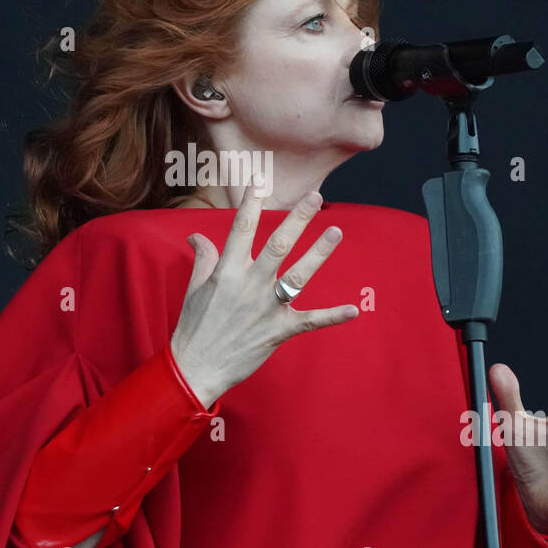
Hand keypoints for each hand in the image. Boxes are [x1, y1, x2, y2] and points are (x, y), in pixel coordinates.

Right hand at [170, 181, 360, 405]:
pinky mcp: (278, 330)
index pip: (241, 229)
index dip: (251, 203)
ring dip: (319, 252)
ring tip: (336, 231)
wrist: (196, 368)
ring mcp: (266, 308)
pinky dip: (332, 316)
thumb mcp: (194, 289)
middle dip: (298, 219)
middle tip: (315, 196)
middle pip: (278, 245)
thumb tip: (197, 236)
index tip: (260, 179)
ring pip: (298, 275)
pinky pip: (310, 321)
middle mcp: (249, 285)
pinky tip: (354, 309)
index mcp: (227, 272)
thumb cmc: (193, 327)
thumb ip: (203, 259)